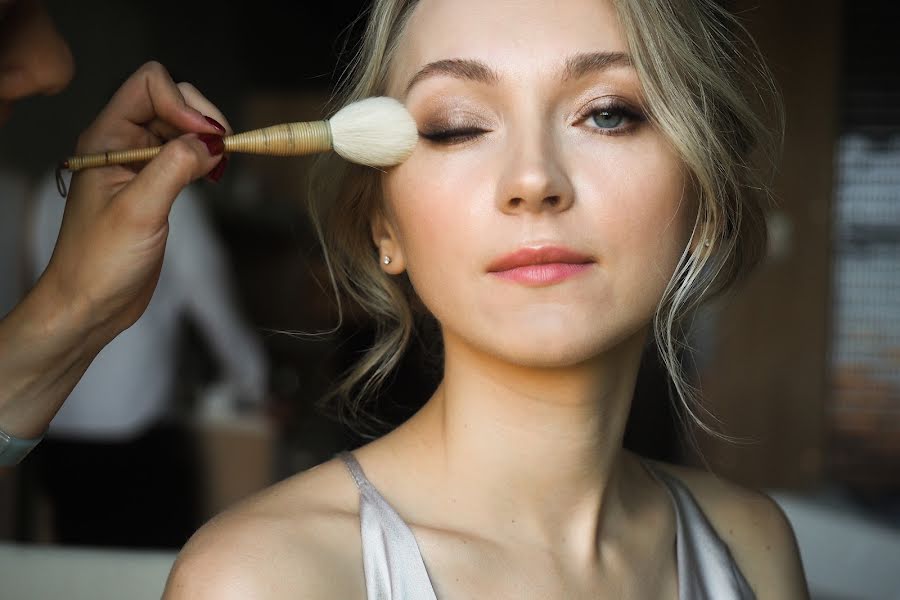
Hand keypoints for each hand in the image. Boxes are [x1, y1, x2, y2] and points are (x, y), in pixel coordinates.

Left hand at [40, 61, 230, 347]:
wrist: (91, 304)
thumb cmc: (99, 262)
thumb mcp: (139, 210)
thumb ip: (174, 167)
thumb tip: (210, 142)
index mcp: (106, 138)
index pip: (149, 86)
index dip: (183, 103)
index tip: (206, 137)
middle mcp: (122, 144)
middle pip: (171, 100)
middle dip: (202, 118)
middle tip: (222, 150)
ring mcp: (139, 164)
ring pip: (182, 127)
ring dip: (207, 139)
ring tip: (220, 165)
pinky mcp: (156, 185)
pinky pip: (185, 154)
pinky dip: (205, 158)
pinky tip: (212, 176)